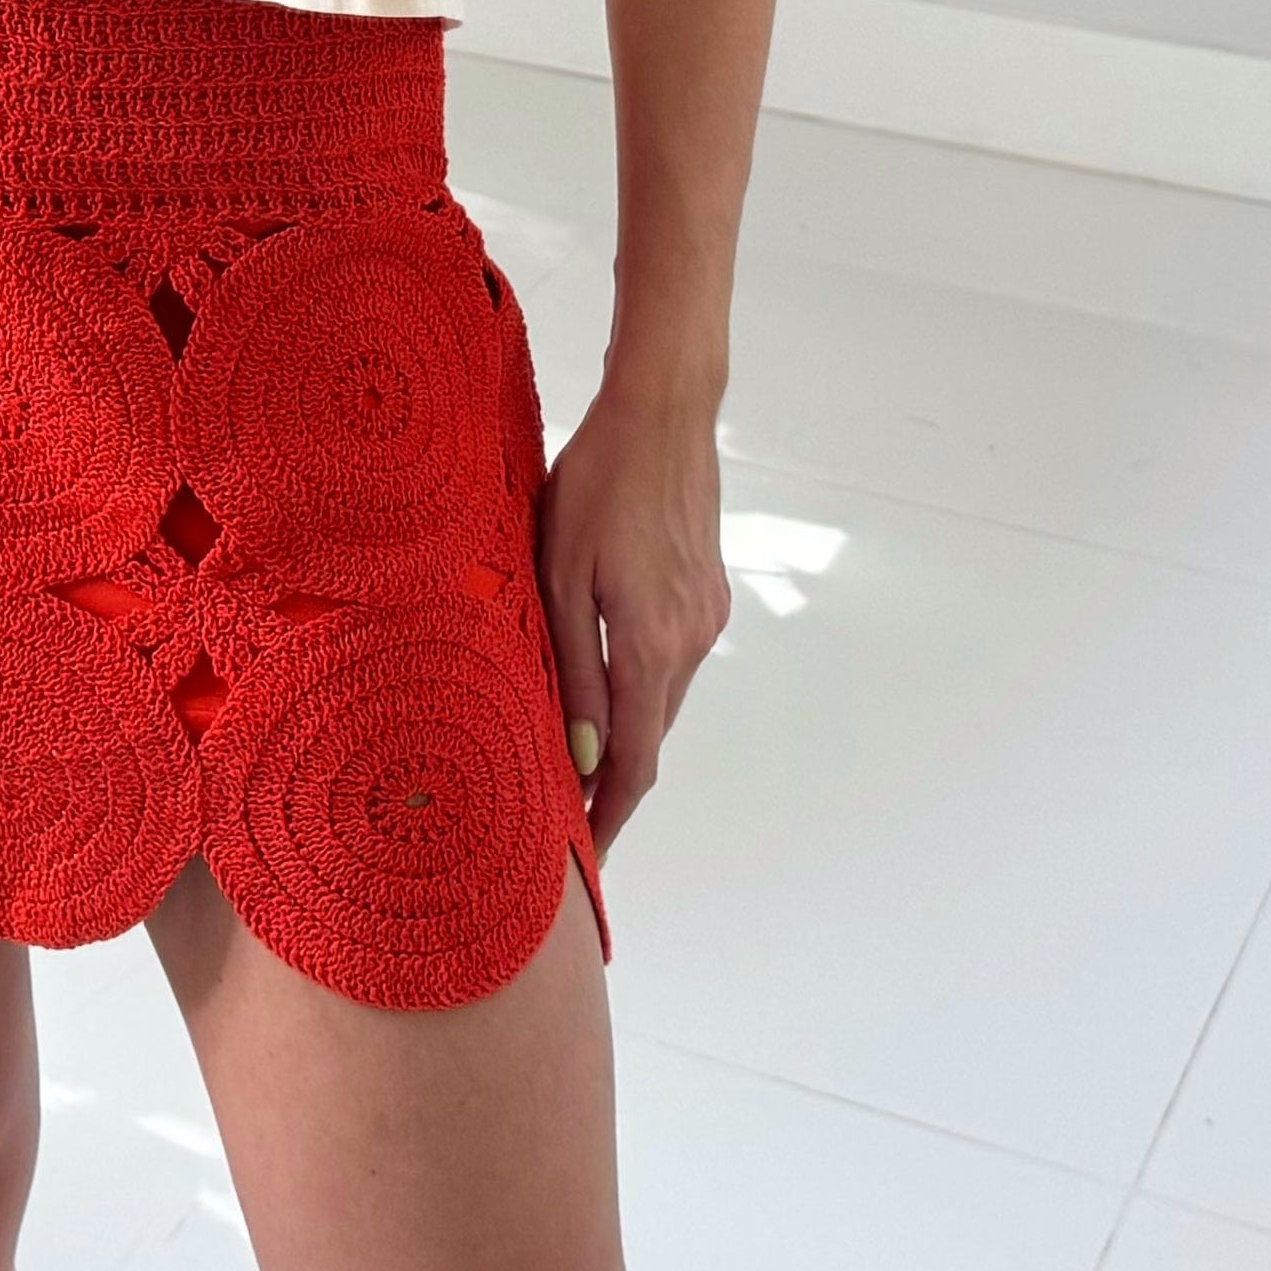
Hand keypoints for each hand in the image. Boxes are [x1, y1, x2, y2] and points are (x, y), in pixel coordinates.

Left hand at [536, 371, 731, 847]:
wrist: (664, 411)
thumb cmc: (597, 482)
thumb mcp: (561, 576)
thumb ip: (572, 669)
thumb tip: (579, 754)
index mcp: (651, 644)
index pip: (635, 763)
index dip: (612, 817)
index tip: (589, 858)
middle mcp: (691, 640)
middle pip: (651, 738)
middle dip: (613, 785)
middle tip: (566, 818)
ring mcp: (708, 616)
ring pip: (663, 700)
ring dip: (627, 736)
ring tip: (577, 763)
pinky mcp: (710, 593)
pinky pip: (673, 661)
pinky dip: (642, 690)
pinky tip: (607, 686)